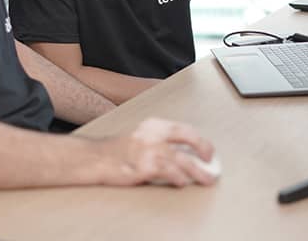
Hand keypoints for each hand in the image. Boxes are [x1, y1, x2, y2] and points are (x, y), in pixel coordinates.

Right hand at [92, 118, 216, 186]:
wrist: (96, 158)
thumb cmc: (118, 151)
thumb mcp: (141, 138)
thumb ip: (161, 142)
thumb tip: (186, 155)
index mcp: (153, 125)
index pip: (184, 129)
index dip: (200, 141)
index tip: (208, 152)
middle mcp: (153, 134)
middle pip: (188, 138)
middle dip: (204, 150)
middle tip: (211, 163)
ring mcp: (148, 150)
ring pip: (182, 159)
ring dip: (197, 171)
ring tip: (206, 179)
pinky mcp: (143, 166)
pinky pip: (168, 172)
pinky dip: (179, 178)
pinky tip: (182, 182)